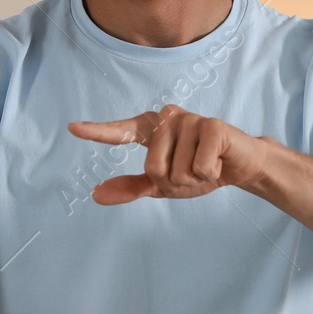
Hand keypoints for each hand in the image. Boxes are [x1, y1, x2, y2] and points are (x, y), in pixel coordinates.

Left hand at [67, 104, 272, 204]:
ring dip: (195, 179)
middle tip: (193, 170)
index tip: (73, 128)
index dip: (98, 132)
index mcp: (152, 130)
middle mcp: (168, 118)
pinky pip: (197, 167)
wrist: (240, 167)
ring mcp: (189, 119)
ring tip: (207, 164)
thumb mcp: (163, 185)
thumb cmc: (199, 170)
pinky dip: (209, 173)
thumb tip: (96, 194)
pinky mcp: (211, 126)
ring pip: (176, 171)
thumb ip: (132, 187)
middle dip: (175, 182)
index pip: (121, 132)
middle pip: (154, 168)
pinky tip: (219, 160)